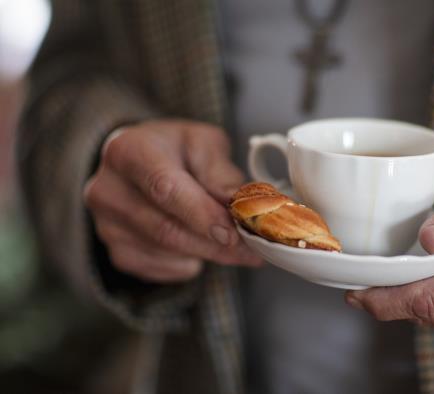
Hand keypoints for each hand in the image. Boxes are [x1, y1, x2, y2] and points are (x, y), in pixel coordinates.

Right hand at [84, 119, 262, 282]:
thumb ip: (221, 174)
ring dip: (207, 254)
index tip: (233, 233)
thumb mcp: (204, 144)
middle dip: (215, 244)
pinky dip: (188, 263)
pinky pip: (160, 269)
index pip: (165, 189)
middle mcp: (108, 189)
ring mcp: (106, 224)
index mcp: (129, 151)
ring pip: (166, 252)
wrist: (140, 162)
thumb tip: (242, 207)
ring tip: (236, 246)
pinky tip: (200, 246)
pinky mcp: (116, 250)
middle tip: (253, 249)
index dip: (201, 215)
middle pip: (166, 228)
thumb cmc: (176, 150)